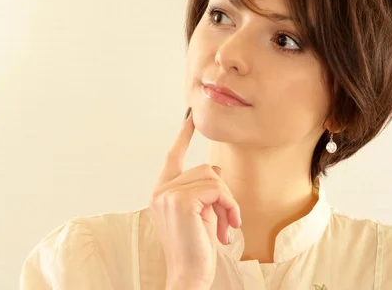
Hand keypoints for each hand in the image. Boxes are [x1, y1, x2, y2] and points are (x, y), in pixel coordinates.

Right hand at [148, 108, 241, 288]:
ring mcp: (168, 194)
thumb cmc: (196, 250)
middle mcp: (161, 190)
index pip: (173, 156)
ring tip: (227, 227)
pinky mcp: (181, 200)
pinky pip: (218, 189)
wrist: (189, 275)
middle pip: (205, 168)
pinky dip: (230, 206)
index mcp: (162, 192)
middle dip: (223, 195)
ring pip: (213, 177)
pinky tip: (228, 227)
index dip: (183, 135)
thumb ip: (202, 190)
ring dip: (228, 203)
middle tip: (227, 222)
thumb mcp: (200, 214)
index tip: (190, 117)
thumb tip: (215, 170)